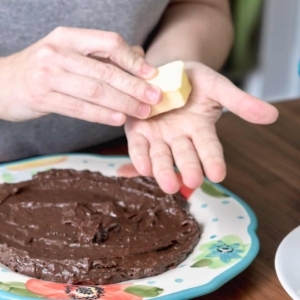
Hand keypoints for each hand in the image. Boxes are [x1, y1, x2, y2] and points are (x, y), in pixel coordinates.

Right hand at [0, 27, 161, 123]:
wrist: (3, 82)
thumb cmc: (44, 68)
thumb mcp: (69, 53)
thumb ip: (102, 56)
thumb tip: (139, 59)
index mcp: (68, 37)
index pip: (109, 42)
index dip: (133, 60)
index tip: (152, 75)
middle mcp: (58, 52)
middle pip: (106, 70)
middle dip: (135, 86)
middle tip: (155, 98)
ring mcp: (48, 75)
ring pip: (95, 91)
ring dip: (123, 103)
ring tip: (143, 112)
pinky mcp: (42, 98)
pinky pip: (79, 108)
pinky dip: (101, 115)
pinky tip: (119, 119)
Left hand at [124, 61, 277, 193]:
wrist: (165, 72)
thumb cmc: (192, 81)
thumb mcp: (216, 86)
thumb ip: (239, 102)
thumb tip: (272, 116)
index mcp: (200, 129)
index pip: (209, 147)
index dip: (213, 160)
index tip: (218, 174)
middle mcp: (179, 138)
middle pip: (185, 156)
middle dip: (188, 168)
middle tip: (192, 181)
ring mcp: (158, 137)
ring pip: (161, 156)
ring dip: (163, 170)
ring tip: (168, 183)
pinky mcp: (138, 132)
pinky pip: (138, 147)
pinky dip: (139, 157)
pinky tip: (141, 167)